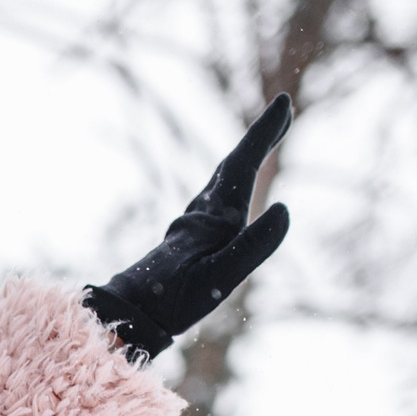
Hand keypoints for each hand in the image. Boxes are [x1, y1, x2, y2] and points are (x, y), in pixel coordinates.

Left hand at [85, 94, 293, 360]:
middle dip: (259, 138)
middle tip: (283, 110)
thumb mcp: (222, 275)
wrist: (133, 313)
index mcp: (218, 218)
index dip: (263, 134)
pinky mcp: (190, 239)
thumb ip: (255, 244)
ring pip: (223, 180)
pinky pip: (217, 199)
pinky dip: (231, 183)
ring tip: (263, 140)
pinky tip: (229, 191)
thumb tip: (283, 207)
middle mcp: (207, 214)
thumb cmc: (176, 299)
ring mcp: (197, 225)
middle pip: (235, 165)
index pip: (244, 165)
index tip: (283, 102)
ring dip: (245, 157)